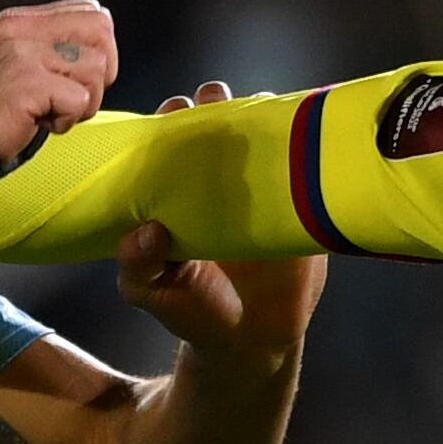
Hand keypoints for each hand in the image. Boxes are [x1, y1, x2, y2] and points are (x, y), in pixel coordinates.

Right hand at [0, 0, 117, 164]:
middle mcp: (22, 29)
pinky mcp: (27, 82)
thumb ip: (50, 47)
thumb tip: (102, 53)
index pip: (91, 11)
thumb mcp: (15, 62)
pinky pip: (79, 100)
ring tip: (49, 111)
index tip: (77, 78)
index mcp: (21, 20)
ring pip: (97, 68)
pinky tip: (39, 123)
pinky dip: (66, 121)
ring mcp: (23, 53)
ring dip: (83, 102)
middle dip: (101, 72)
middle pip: (102, 30)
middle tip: (73, 96)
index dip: (100, 48)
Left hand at [117, 81, 325, 356]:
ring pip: (262, 129)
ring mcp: (262, 182)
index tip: (170, 118)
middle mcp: (217, 174)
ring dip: (261, 116)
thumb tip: (145, 232)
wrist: (253, 340)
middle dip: (214, 103)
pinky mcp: (301, 199)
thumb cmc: (193, 309)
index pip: (168, 134)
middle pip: (216, 116)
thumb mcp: (151, 292)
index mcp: (174, 186)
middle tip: (214, 113)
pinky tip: (300, 146)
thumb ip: (137, 265)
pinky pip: (306, 163)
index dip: (167, 119)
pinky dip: (304, 147)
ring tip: (257, 126)